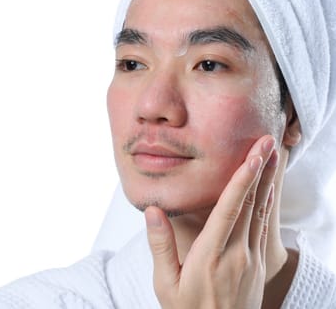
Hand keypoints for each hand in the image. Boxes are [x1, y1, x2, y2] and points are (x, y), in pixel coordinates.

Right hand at [145, 135, 277, 308]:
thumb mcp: (166, 283)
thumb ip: (160, 246)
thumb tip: (152, 210)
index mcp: (211, 257)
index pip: (229, 211)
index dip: (242, 181)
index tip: (252, 156)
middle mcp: (237, 255)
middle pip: (252, 205)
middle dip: (261, 170)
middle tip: (268, 142)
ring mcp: (252, 260)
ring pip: (262, 213)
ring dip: (269, 182)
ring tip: (273, 156)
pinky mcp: (258, 265)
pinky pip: (265, 227)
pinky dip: (268, 203)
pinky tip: (270, 189)